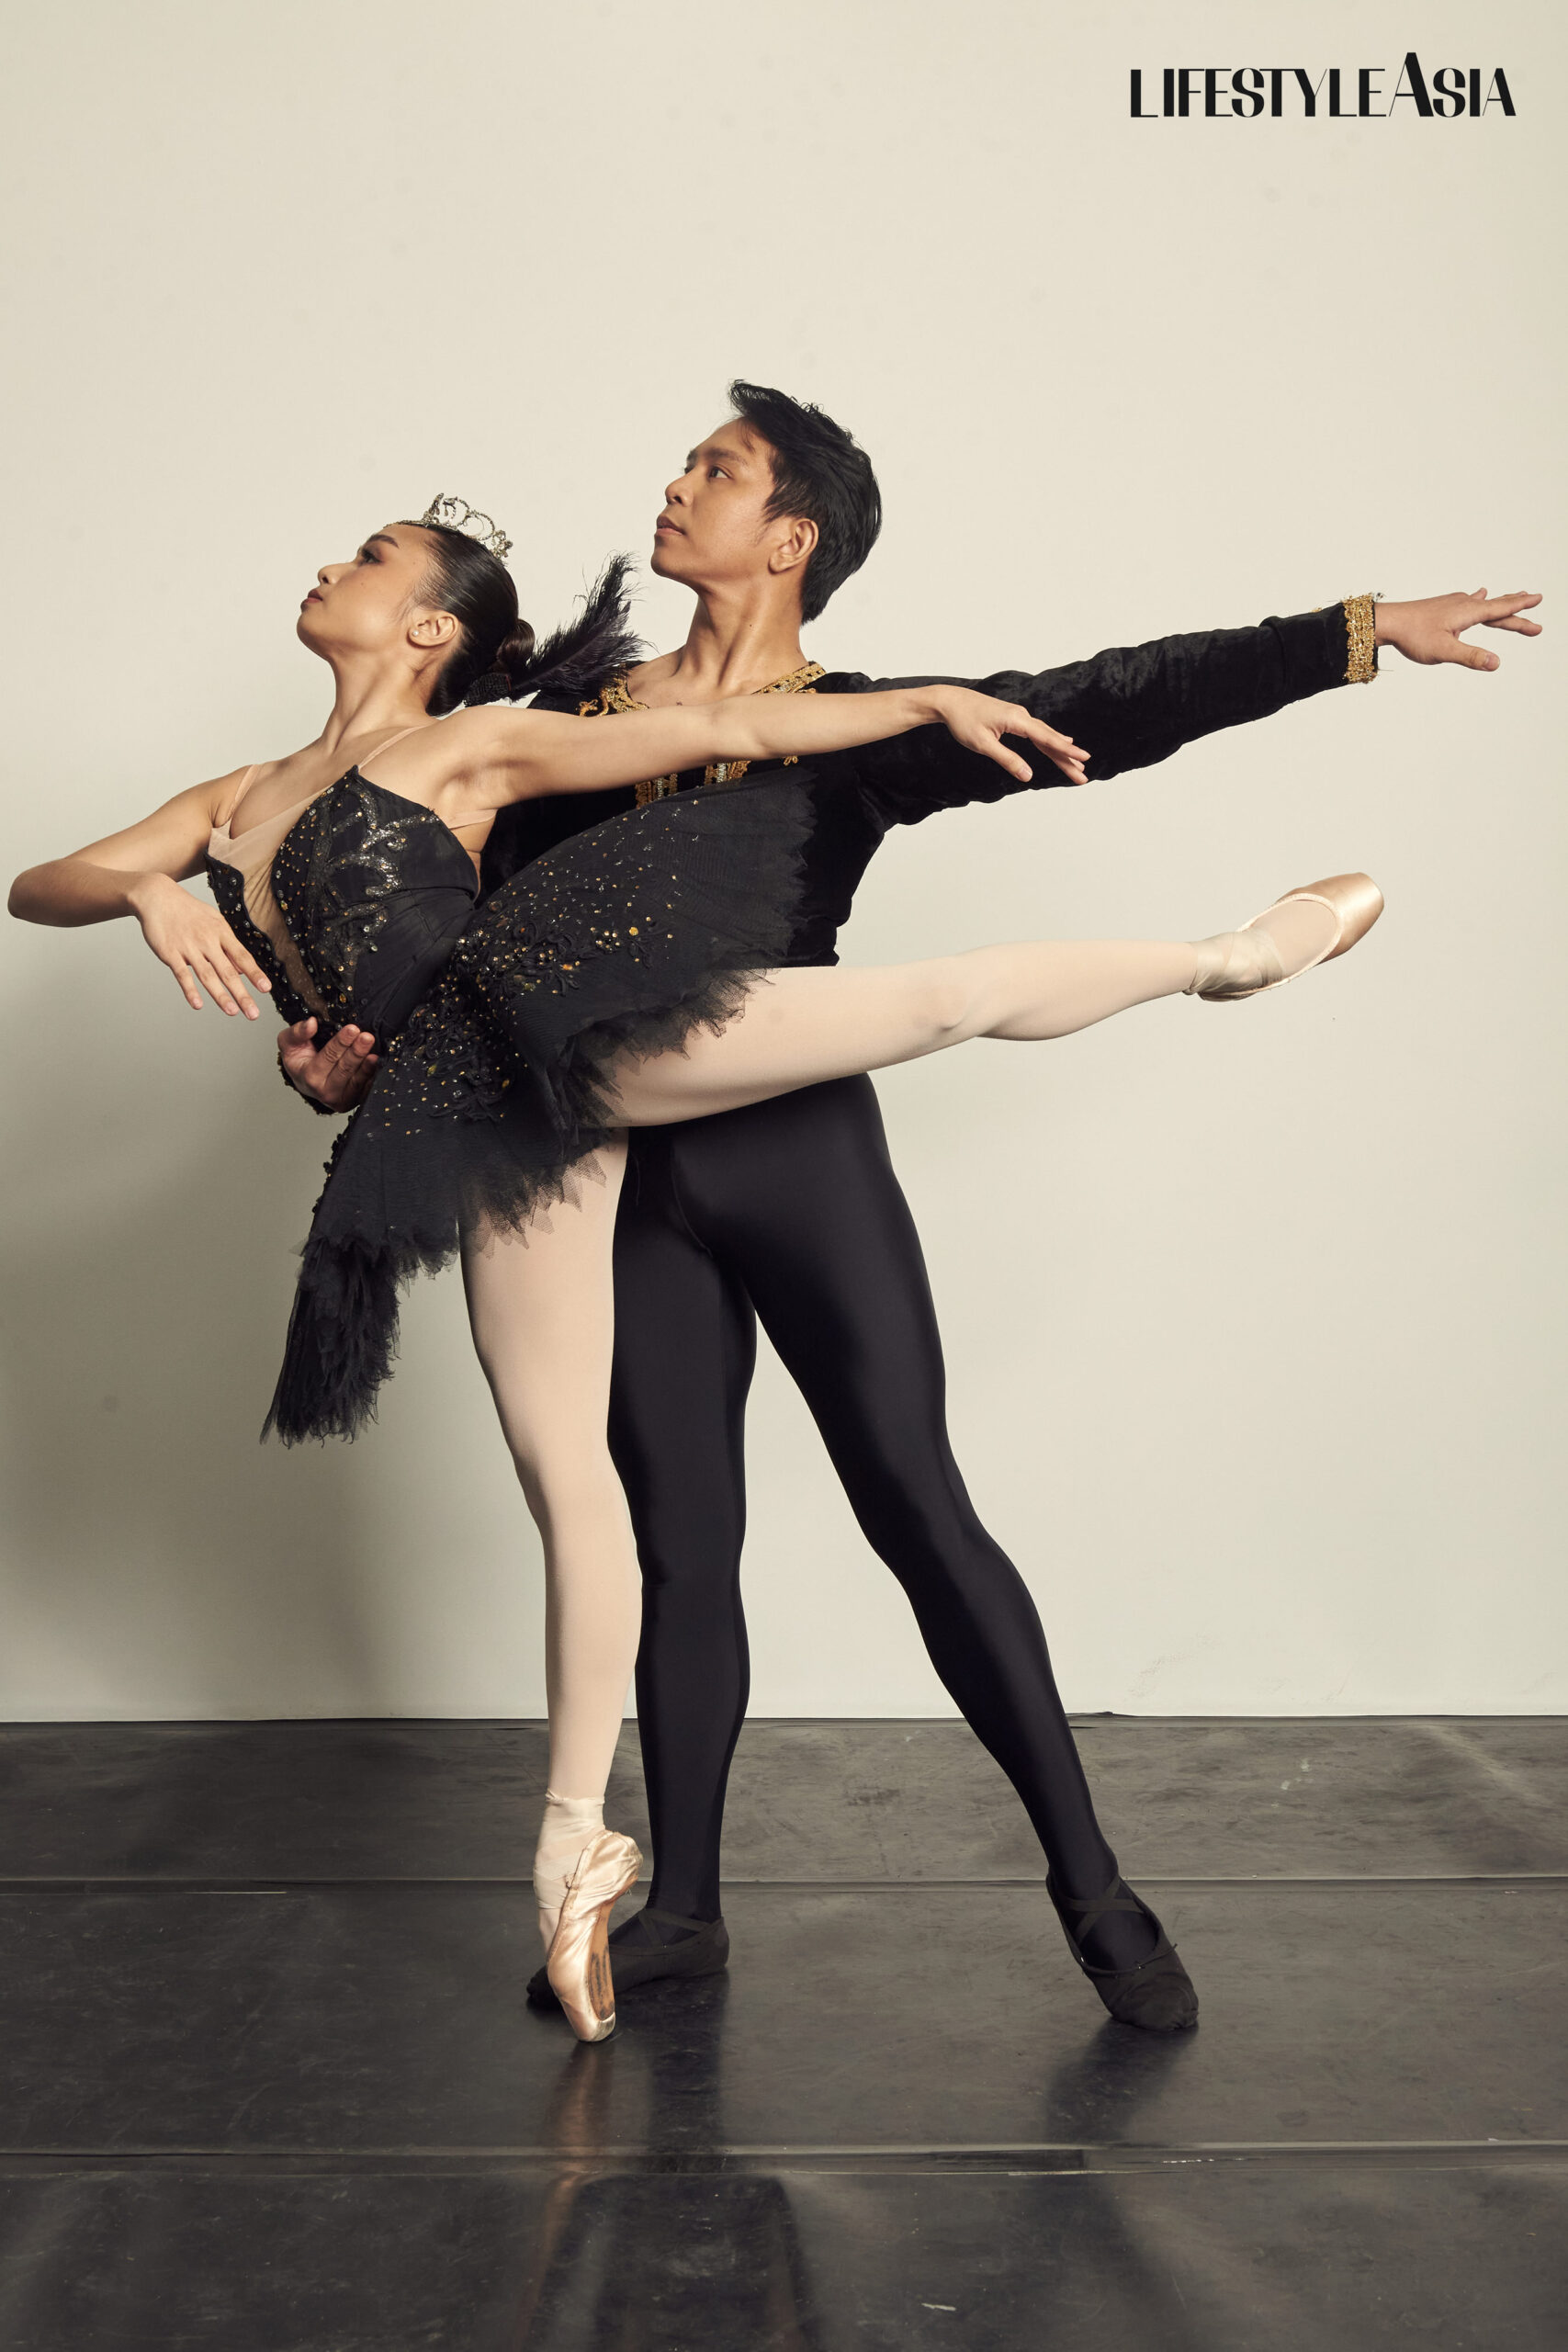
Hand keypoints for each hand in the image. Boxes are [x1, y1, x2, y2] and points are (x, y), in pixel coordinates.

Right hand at [129, 872, 273, 1016]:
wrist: (158, 897)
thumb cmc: (189, 912)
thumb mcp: (214, 922)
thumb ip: (228, 945)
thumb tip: (242, 969)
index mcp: (221, 932)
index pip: (242, 956)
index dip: (254, 973)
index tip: (265, 989)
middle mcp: (207, 941)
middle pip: (227, 971)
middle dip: (241, 994)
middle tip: (253, 1013)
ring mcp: (189, 948)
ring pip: (207, 975)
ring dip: (220, 995)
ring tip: (232, 1012)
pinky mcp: (170, 953)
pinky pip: (182, 974)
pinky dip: (190, 990)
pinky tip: (198, 1004)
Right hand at [279, 1017, 378, 1109]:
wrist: (308, 1082)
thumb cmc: (300, 1061)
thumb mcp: (289, 1043)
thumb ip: (297, 1032)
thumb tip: (311, 1023)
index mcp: (309, 1077)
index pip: (328, 1057)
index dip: (341, 1043)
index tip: (352, 1029)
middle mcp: (325, 1092)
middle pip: (344, 1069)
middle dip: (356, 1052)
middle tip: (366, 1037)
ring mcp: (342, 1099)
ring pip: (357, 1081)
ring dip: (367, 1066)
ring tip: (374, 1053)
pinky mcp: (355, 1101)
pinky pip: (367, 1090)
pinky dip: (373, 1077)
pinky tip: (378, 1066)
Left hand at [930, 688, 1089, 784]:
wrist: (950, 701)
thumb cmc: (963, 721)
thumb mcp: (983, 744)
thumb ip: (1007, 760)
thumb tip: (1028, 777)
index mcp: (1017, 720)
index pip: (1047, 739)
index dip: (1066, 751)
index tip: (1083, 759)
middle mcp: (1022, 716)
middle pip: (1050, 740)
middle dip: (1067, 758)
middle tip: (1083, 775)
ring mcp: (1019, 717)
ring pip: (1045, 737)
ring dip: (1060, 752)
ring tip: (1077, 765)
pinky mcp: (1013, 719)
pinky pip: (1037, 733)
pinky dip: (1049, 742)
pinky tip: (1060, 744)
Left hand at [1375, 588, 1542, 672]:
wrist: (1387, 622)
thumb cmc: (1413, 635)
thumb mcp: (1444, 651)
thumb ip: (1470, 657)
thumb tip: (1496, 663)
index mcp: (1468, 612)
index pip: (1501, 609)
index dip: (1521, 606)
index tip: (1538, 598)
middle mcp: (1463, 604)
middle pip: (1496, 608)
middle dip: (1516, 611)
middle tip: (1536, 611)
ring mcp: (1453, 604)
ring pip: (1484, 604)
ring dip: (1502, 603)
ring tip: (1517, 597)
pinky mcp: (1443, 607)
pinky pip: (1469, 601)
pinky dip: (1480, 599)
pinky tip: (1479, 593)